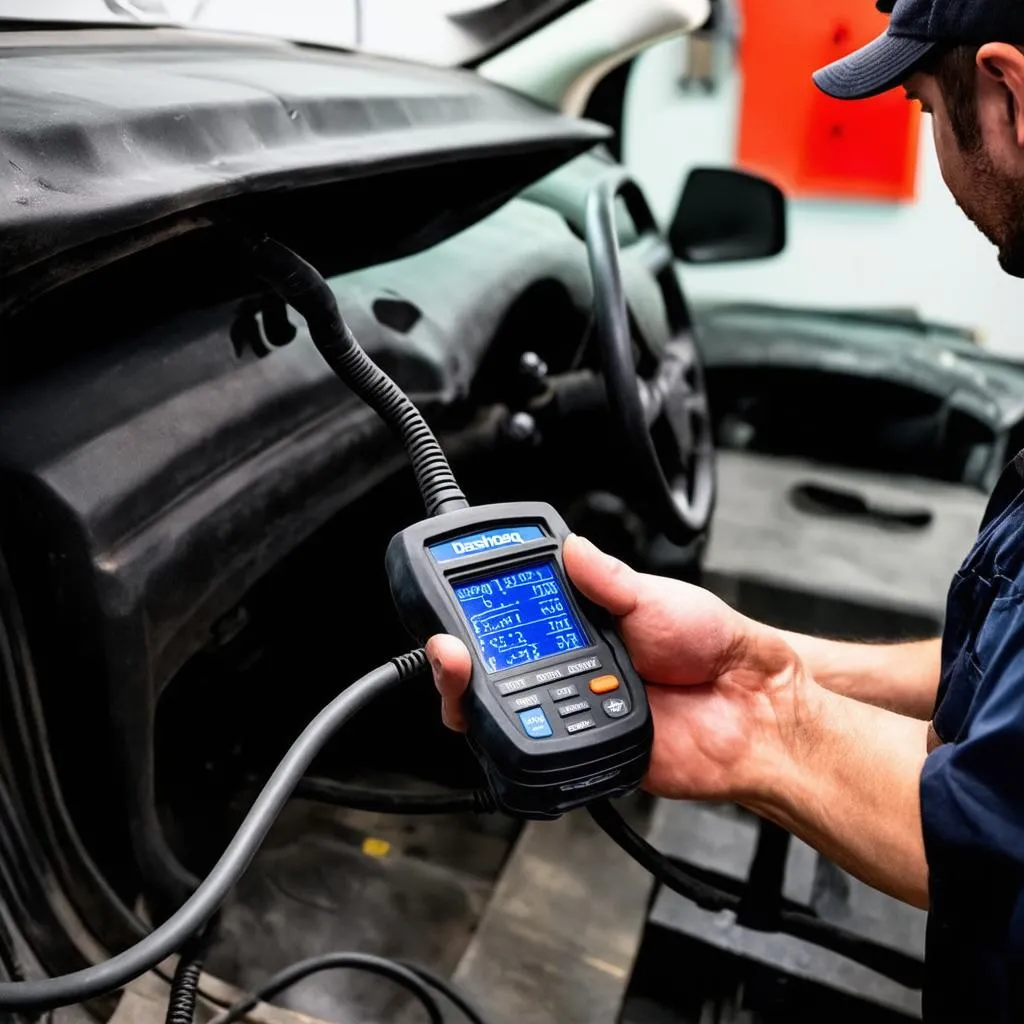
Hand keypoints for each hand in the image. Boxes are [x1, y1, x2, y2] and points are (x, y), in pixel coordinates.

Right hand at [428, 535, 808, 803]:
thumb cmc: (716, 648)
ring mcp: (572, 712)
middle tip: (451, 648)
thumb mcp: (656, 596)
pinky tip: (515, 718)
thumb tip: (570, 547)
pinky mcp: (582, 753)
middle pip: (488, 672)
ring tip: (466, 672)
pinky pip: (537, 753)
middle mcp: (567, 668)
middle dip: (456, 661)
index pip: (512, 619)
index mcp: (581, 625)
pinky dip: (516, 739)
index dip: (476, 616)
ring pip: (499, 716)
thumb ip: (608, 578)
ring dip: (474, 696)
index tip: (453, 607)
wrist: (753, 711)